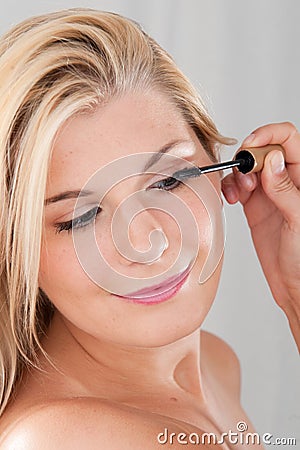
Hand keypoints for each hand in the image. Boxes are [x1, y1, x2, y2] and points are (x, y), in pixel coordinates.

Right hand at [222, 122, 299, 351]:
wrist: (295, 288)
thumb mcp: (298, 220)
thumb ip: (284, 188)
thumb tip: (271, 159)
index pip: (288, 139)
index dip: (268, 135)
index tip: (250, 147)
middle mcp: (288, 181)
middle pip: (263, 149)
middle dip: (248, 158)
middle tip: (245, 179)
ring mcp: (270, 193)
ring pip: (248, 167)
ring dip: (237, 174)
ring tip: (238, 193)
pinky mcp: (256, 207)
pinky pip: (239, 186)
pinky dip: (230, 187)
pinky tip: (231, 198)